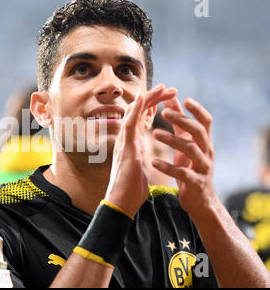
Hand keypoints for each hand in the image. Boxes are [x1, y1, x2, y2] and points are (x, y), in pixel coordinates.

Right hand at [104, 84, 176, 216]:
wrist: (121, 202)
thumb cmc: (130, 189)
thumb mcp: (138, 167)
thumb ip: (139, 157)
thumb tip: (142, 154)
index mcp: (131, 143)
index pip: (141, 119)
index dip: (153, 106)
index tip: (166, 97)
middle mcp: (126, 139)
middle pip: (138, 112)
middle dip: (153, 98)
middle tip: (167, 87)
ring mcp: (124, 142)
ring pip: (133, 114)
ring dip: (147, 99)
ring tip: (161, 87)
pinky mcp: (125, 148)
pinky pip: (129, 124)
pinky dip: (135, 110)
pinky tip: (142, 98)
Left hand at [151, 96, 217, 215]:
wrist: (199, 201)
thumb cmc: (190, 167)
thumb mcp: (186, 144)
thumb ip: (179, 122)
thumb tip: (172, 98)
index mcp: (204, 142)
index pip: (206, 121)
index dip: (198, 110)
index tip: (185, 98)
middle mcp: (207, 152)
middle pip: (199, 132)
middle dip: (182, 120)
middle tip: (164, 113)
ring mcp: (203, 168)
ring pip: (191, 150)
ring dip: (172, 140)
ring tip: (154, 134)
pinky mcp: (196, 183)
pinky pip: (183, 173)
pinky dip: (168, 167)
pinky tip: (153, 162)